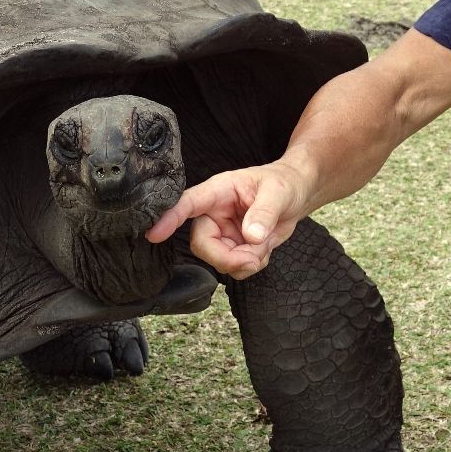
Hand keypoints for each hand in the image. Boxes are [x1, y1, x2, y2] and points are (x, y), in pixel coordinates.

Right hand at [144, 164, 305, 278]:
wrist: (296, 195)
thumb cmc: (284, 184)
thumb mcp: (278, 193)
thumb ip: (264, 213)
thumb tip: (251, 237)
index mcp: (218, 192)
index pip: (187, 204)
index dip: (169, 219)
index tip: (154, 234)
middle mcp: (214, 213)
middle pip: (202, 244)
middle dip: (227, 258)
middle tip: (253, 258)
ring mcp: (222, 232)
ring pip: (219, 260)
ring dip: (245, 261)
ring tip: (265, 244)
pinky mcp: (232, 247)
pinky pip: (234, 268)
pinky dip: (252, 264)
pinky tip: (263, 249)